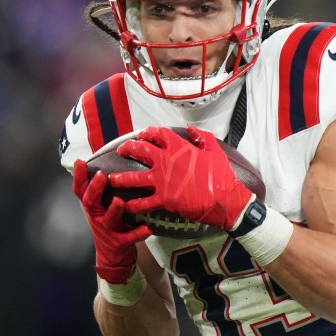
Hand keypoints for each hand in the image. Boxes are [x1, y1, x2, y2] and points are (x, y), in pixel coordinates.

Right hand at [72, 159, 150, 283]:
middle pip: (89, 202)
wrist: (113, 254)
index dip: (78, 177)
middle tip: (101, 176)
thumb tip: (116, 158)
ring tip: (120, 201)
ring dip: (114, 210)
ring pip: (107, 220)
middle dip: (94, 189)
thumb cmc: (112, 221)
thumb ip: (108, 186)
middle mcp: (95, 216)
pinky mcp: (118, 243)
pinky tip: (148, 229)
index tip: (80, 162)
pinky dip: (137, 233)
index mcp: (93, 205)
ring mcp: (106, 230)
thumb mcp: (105, 204)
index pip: (80, 189)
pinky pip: (128, 238)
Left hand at [113, 126, 253, 231]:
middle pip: (140, 150)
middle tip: (121, 151)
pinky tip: (125, 206)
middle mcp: (167, 162)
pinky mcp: (164, 199)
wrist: (224, 199)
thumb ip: (202, 137)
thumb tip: (191, 129)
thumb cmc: (221, 176)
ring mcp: (163, 181)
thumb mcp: (215, 151)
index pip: (158, 134)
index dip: (148, 132)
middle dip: (128, 149)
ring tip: (111, 179)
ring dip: (121, 178)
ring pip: (134, 177)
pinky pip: (143, 202)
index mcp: (179, 148)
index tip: (142, 135)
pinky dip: (133, 205)